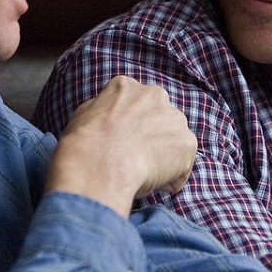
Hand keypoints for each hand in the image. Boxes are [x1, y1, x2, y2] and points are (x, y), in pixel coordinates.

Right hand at [45, 75, 196, 216]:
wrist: (99, 165)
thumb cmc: (84, 144)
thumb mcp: (83, 116)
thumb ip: (102, 112)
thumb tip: (107, 117)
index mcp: (126, 87)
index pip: (136, 104)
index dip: (130, 126)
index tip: (124, 141)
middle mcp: (154, 95)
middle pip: (160, 118)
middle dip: (153, 137)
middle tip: (136, 159)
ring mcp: (174, 118)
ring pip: (173, 141)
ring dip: (164, 157)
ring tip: (143, 174)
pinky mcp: (187, 143)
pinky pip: (182, 167)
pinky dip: (171, 178)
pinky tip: (152, 183)